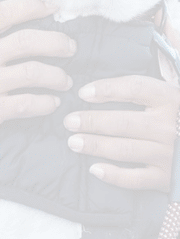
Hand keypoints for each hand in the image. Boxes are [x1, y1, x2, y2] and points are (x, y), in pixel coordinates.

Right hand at [0, 0, 73, 121]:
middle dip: (53, 42)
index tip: (53, 7)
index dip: (30, 7)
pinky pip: (24, 104)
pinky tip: (52, 102)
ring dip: (55, 75)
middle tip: (69, 47)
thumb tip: (28, 19)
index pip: (4, 15)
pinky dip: (44, 102)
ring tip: (65, 81)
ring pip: (30, 72)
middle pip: (24, 41)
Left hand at [64, 75, 179, 192]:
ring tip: (74, 142)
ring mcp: (169, 153)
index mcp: (172, 100)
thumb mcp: (174, 94)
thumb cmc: (178, 118)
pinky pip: (135, 179)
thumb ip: (152, 80)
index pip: (135, 88)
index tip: (83, 93)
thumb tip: (134, 59)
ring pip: (125, 149)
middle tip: (69, 121)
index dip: (107, 89)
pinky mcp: (166, 178)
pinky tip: (95, 169)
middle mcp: (171, 127)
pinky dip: (114, 175)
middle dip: (92, 122)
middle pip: (124, 122)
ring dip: (96, 145)